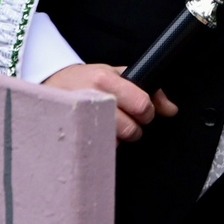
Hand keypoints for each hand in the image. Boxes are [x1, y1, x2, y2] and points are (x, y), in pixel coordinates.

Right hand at [42, 63, 177, 141]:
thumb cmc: (87, 79)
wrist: (52, 86)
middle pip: (131, 128)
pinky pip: (101, 149)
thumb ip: (147, 88)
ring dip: (119, 137)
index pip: (141, 104)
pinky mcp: (75, 137)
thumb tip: (171, 109)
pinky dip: (105, 144)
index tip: (143, 111)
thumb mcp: (116, 74)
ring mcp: (82, 120)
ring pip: (117, 142)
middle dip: (135, 127)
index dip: (147, 111)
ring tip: (110, 124)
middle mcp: (94, 99)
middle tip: (127, 119)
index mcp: (105, 80)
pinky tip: (98, 132)